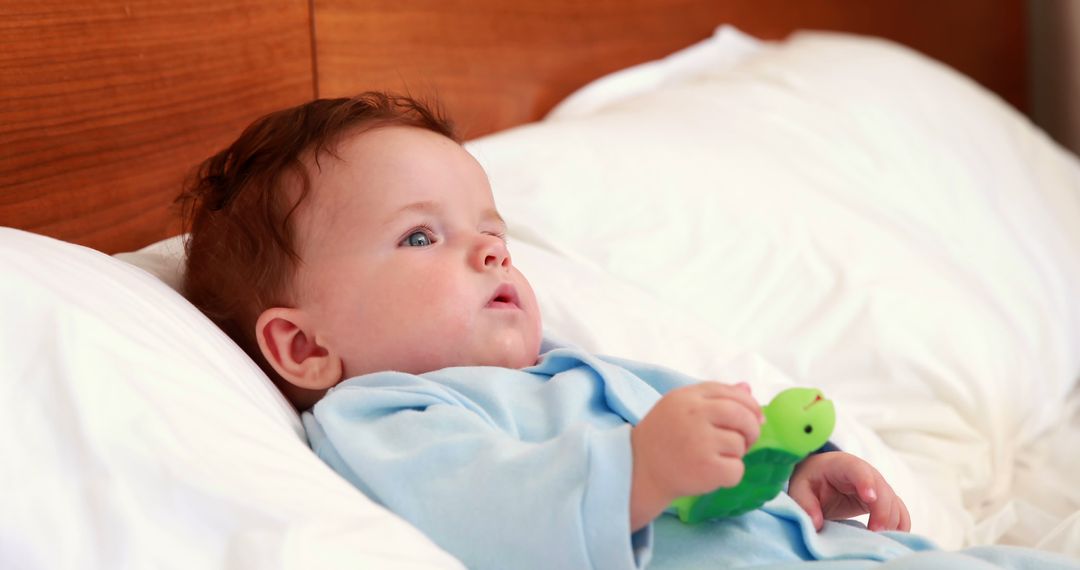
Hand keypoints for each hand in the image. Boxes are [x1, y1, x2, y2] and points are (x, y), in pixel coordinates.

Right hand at [630, 381, 762, 530]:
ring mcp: (700, 442)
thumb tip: (747, 388)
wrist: (637, 470)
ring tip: (715, 457)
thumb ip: (712, 396)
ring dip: (735, 454)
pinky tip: (713, 473)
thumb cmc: (661, 437)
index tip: (755, 416)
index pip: (729, 392)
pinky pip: (737, 469)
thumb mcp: (679, 407)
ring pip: (740, 444)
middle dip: (752, 428)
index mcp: (687, 397)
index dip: (749, 404)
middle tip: (747, 440)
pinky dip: (731, 474)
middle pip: (742, 415)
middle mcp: (694, 415)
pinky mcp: (706, 468)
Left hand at [788, 451, 910, 531]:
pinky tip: (893, 538)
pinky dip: (899, 525)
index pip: (858, 470)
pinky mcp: (883, 501)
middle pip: (882, 489)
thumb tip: (815, 524)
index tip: (869, 498)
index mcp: (843, 465)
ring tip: (880, 539)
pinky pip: (899, 511)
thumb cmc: (810, 479)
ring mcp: (878, 486)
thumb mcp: (800, 488)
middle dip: (882, 511)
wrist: (821, 475)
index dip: (866, 482)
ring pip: (893, 502)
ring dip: (891, 521)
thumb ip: (805, 503)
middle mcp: (866, 473)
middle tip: (875, 532)